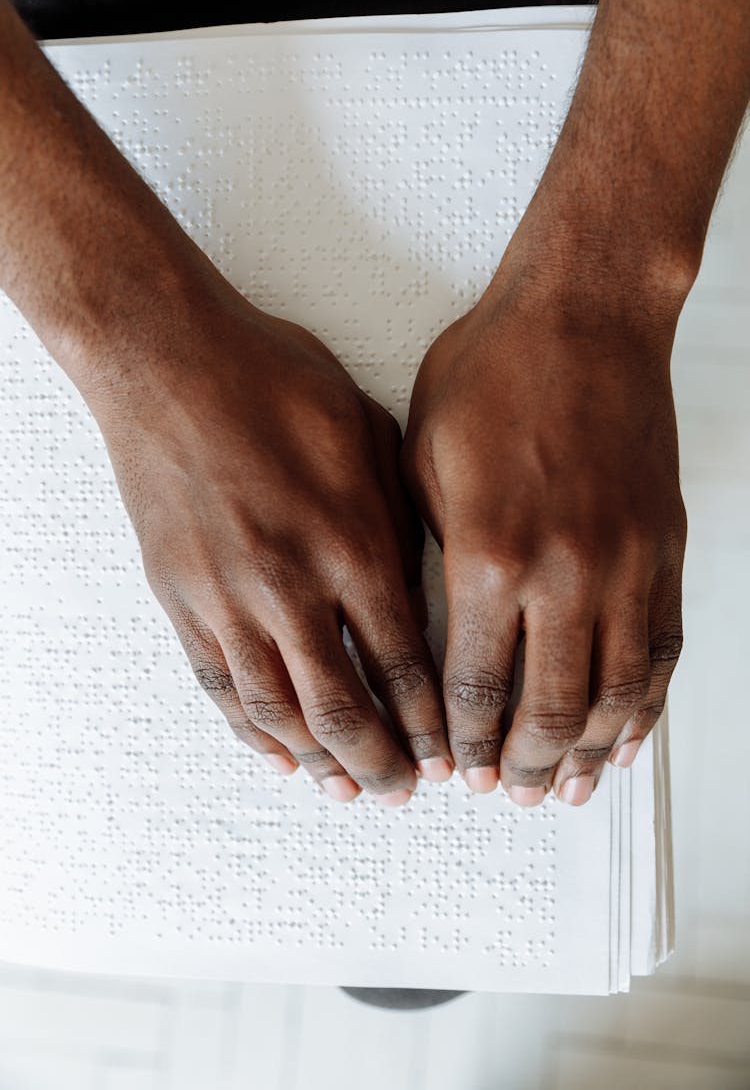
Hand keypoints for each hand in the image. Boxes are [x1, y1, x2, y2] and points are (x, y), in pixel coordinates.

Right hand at [81, 274, 451, 804]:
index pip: (406, 665)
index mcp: (354, 543)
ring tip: (348, 790)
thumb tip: (419, 597)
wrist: (171, 361)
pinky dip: (252, 732)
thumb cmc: (277, 383)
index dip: (431, 724)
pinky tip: (278, 756)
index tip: (449, 755)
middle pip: (346, 708)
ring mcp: (229, 598)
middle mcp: (293, 585)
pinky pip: (220, 687)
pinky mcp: (181, 598)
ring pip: (281, 712)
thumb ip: (399, 525)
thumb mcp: (372, 438)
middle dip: (382, 763)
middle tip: (405, 791)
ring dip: (321, 763)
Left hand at [402, 246, 686, 806]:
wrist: (584, 315)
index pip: (472, 685)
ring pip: (614, 695)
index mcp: (488, 556)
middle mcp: (564, 574)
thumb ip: (430, 554)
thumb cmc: (491, 374)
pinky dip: (645, 707)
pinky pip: (661, 651)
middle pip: (548, 710)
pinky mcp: (664, 549)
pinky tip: (629, 739)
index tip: (451, 768)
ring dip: (590, 754)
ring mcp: (625, 565)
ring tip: (569, 790)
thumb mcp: (423, 459)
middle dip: (524, 765)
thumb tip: (432, 630)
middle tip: (508, 795)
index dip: (460, 741)